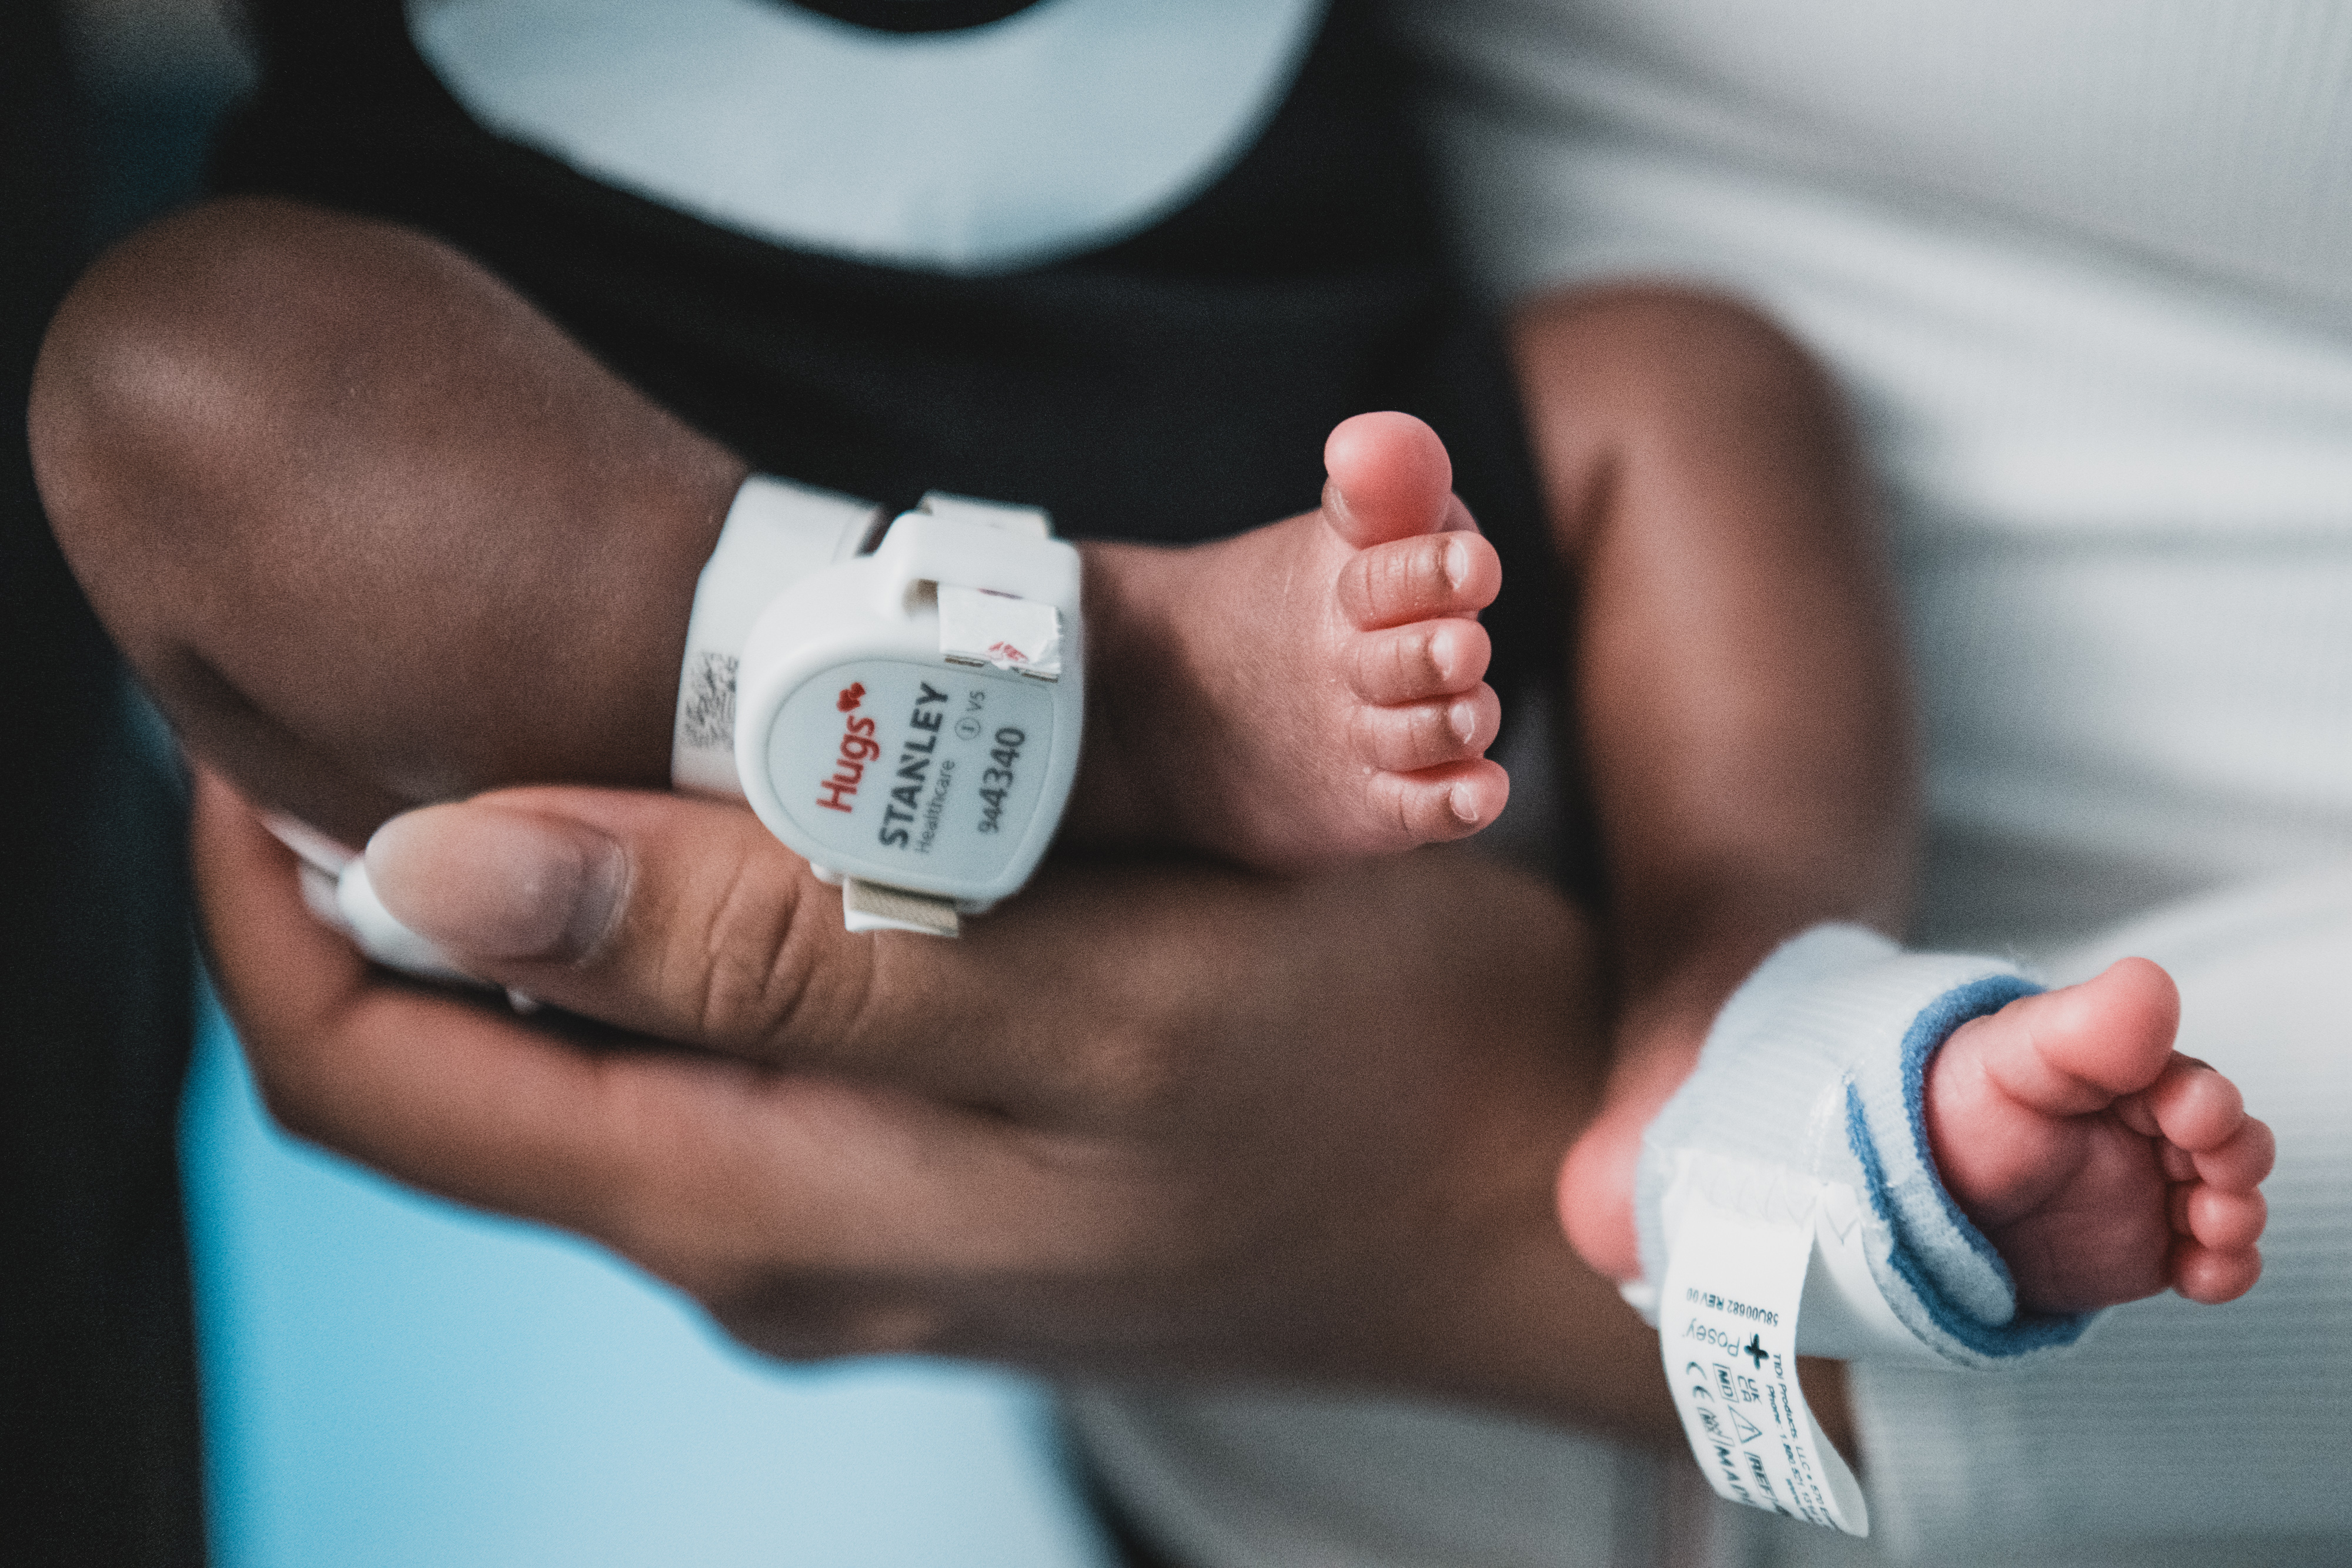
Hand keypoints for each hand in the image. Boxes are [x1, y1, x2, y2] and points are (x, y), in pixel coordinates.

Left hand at [193, 768, 1674, 1439]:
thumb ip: (771, 944)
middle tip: (410, 656)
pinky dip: (672, 913)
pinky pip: (716, 1043)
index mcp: (759, 1196)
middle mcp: (762, 1230)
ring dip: (538, 880)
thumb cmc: (1358, 1068)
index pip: (382, 1074)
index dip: (273, 889)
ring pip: (587, 1046)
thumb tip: (447, 874)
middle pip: (457, 1065)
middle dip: (383, 870)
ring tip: (572, 698)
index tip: (261, 705)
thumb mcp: (1083, 994)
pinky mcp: (921, 1165)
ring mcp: (840, 1210)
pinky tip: (753, 803)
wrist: (1526, 1201)